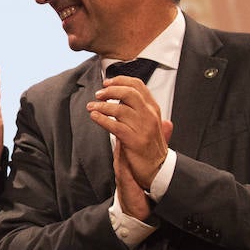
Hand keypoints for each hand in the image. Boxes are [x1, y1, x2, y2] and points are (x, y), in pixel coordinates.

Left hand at [88, 74, 171, 202]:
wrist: (158, 169)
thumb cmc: (149, 145)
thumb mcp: (148, 122)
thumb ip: (138, 107)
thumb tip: (122, 91)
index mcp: (153, 109)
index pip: (138, 85)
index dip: (120, 80)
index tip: (107, 82)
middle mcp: (149, 116)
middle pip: (128, 93)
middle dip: (110, 91)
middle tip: (98, 94)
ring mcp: (143, 128)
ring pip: (119, 109)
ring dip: (101, 106)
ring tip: (91, 107)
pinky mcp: (134, 141)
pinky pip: (115, 126)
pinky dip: (102, 119)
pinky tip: (94, 117)